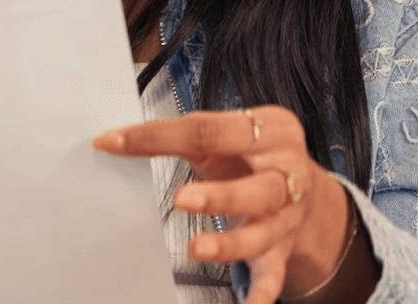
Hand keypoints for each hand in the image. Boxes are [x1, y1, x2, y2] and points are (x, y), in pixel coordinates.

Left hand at [95, 106, 354, 303]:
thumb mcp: (223, 135)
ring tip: (196, 249)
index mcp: (271, 131)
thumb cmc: (249, 154)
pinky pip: (273, 274)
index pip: (211, 131)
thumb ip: (180, 136)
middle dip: (221, 196)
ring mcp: (286, 215)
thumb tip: (118, 139)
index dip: (160, 135)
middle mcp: (286, 174)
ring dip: (230, 245)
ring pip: (262, 234)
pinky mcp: (282, 249)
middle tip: (182, 200)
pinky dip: (262, 293)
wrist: (305, 185)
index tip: (113, 142)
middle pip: (257, 188)